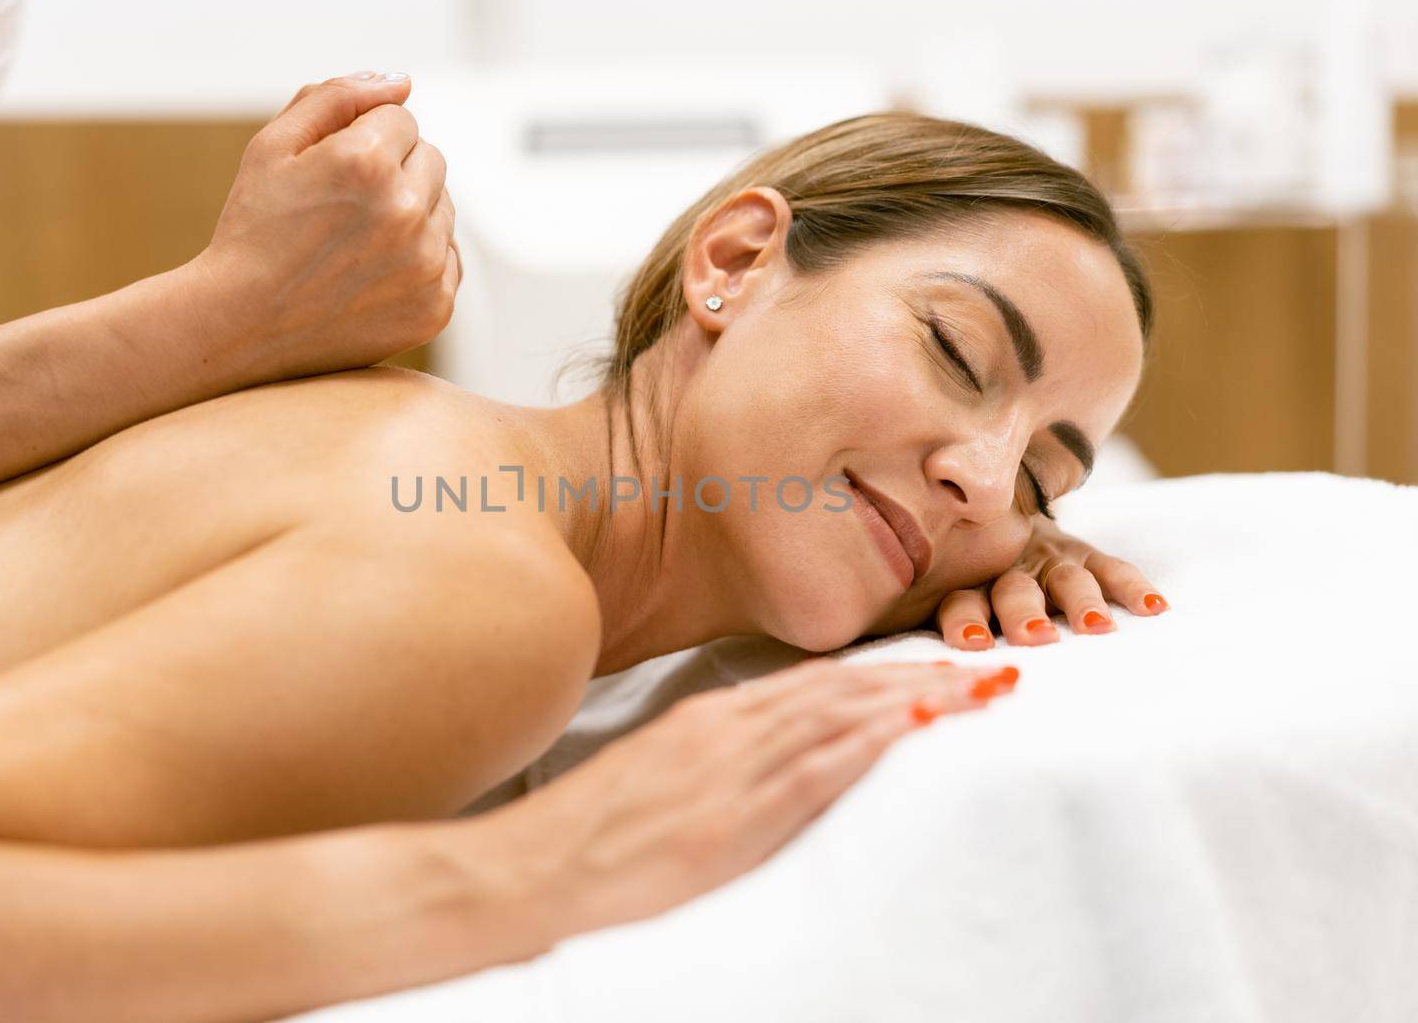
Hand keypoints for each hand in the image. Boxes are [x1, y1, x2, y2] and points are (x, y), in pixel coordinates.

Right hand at [187, 71, 459, 380]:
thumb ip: (338, 95)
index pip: (402, 118)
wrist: (240, 327)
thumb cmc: (253, 231)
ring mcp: (425, 263)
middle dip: (394, 171)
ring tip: (354, 243)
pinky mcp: (435, 306)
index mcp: (368, 160)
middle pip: (431, 159)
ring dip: (410, 214)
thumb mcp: (274, 145)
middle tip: (342, 209)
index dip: (362, 140)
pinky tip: (372, 273)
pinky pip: (448, 258)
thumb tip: (402, 81)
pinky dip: (420, 260)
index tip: (331, 175)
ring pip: (443, 208)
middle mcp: (405, 210)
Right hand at [461, 657, 1017, 942]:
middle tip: (992, 661)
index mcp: (708, 720)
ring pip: (843, 715)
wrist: (535, 866)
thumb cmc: (589, 833)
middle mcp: (727, 731)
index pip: (814, 683)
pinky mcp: (732, 818)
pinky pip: (816, 769)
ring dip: (920, 696)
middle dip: (923, 673)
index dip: (884, 670)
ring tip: (984, 686)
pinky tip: (917, 725)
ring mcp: (731, 770)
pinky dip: (872, 742)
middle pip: (844, 689)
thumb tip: (762, 752)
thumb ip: (711, 758)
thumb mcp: (655, 775)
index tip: (938, 663)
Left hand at [934, 514, 1169, 649]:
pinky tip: (1154, 607)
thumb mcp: (937, 598)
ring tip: (1096, 628)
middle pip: (1014, 590)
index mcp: (967, 585)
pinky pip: (1111, 568)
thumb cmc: (963, 581)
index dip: (967, 621)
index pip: (962, 602)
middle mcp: (1007, 568)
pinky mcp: (1084, 552)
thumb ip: (921, 623)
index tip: (976, 644)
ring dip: (1081, 603)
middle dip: (1025, 613)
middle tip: (1036, 637)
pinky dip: (1132, 587)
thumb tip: (901, 681)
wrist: (993, 518)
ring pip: (1065, 579)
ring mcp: (1049, 558)